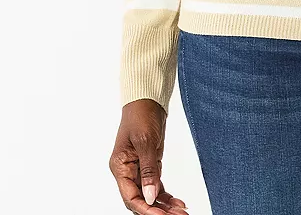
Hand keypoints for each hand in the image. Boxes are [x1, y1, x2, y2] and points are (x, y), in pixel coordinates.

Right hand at [110, 98, 188, 212]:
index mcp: (119, 166)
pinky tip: (177, 203)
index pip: (130, 197)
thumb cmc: (141, 114)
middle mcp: (127, 171)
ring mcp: (139, 168)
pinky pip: (156, 185)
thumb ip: (148, 170)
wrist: (148, 99)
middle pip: (140, 199)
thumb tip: (150, 196)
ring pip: (150, 194)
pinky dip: (166, 195)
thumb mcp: (145, 142)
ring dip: (164, 205)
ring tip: (181, 212)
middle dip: (157, 210)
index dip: (145, 208)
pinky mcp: (150, 164)